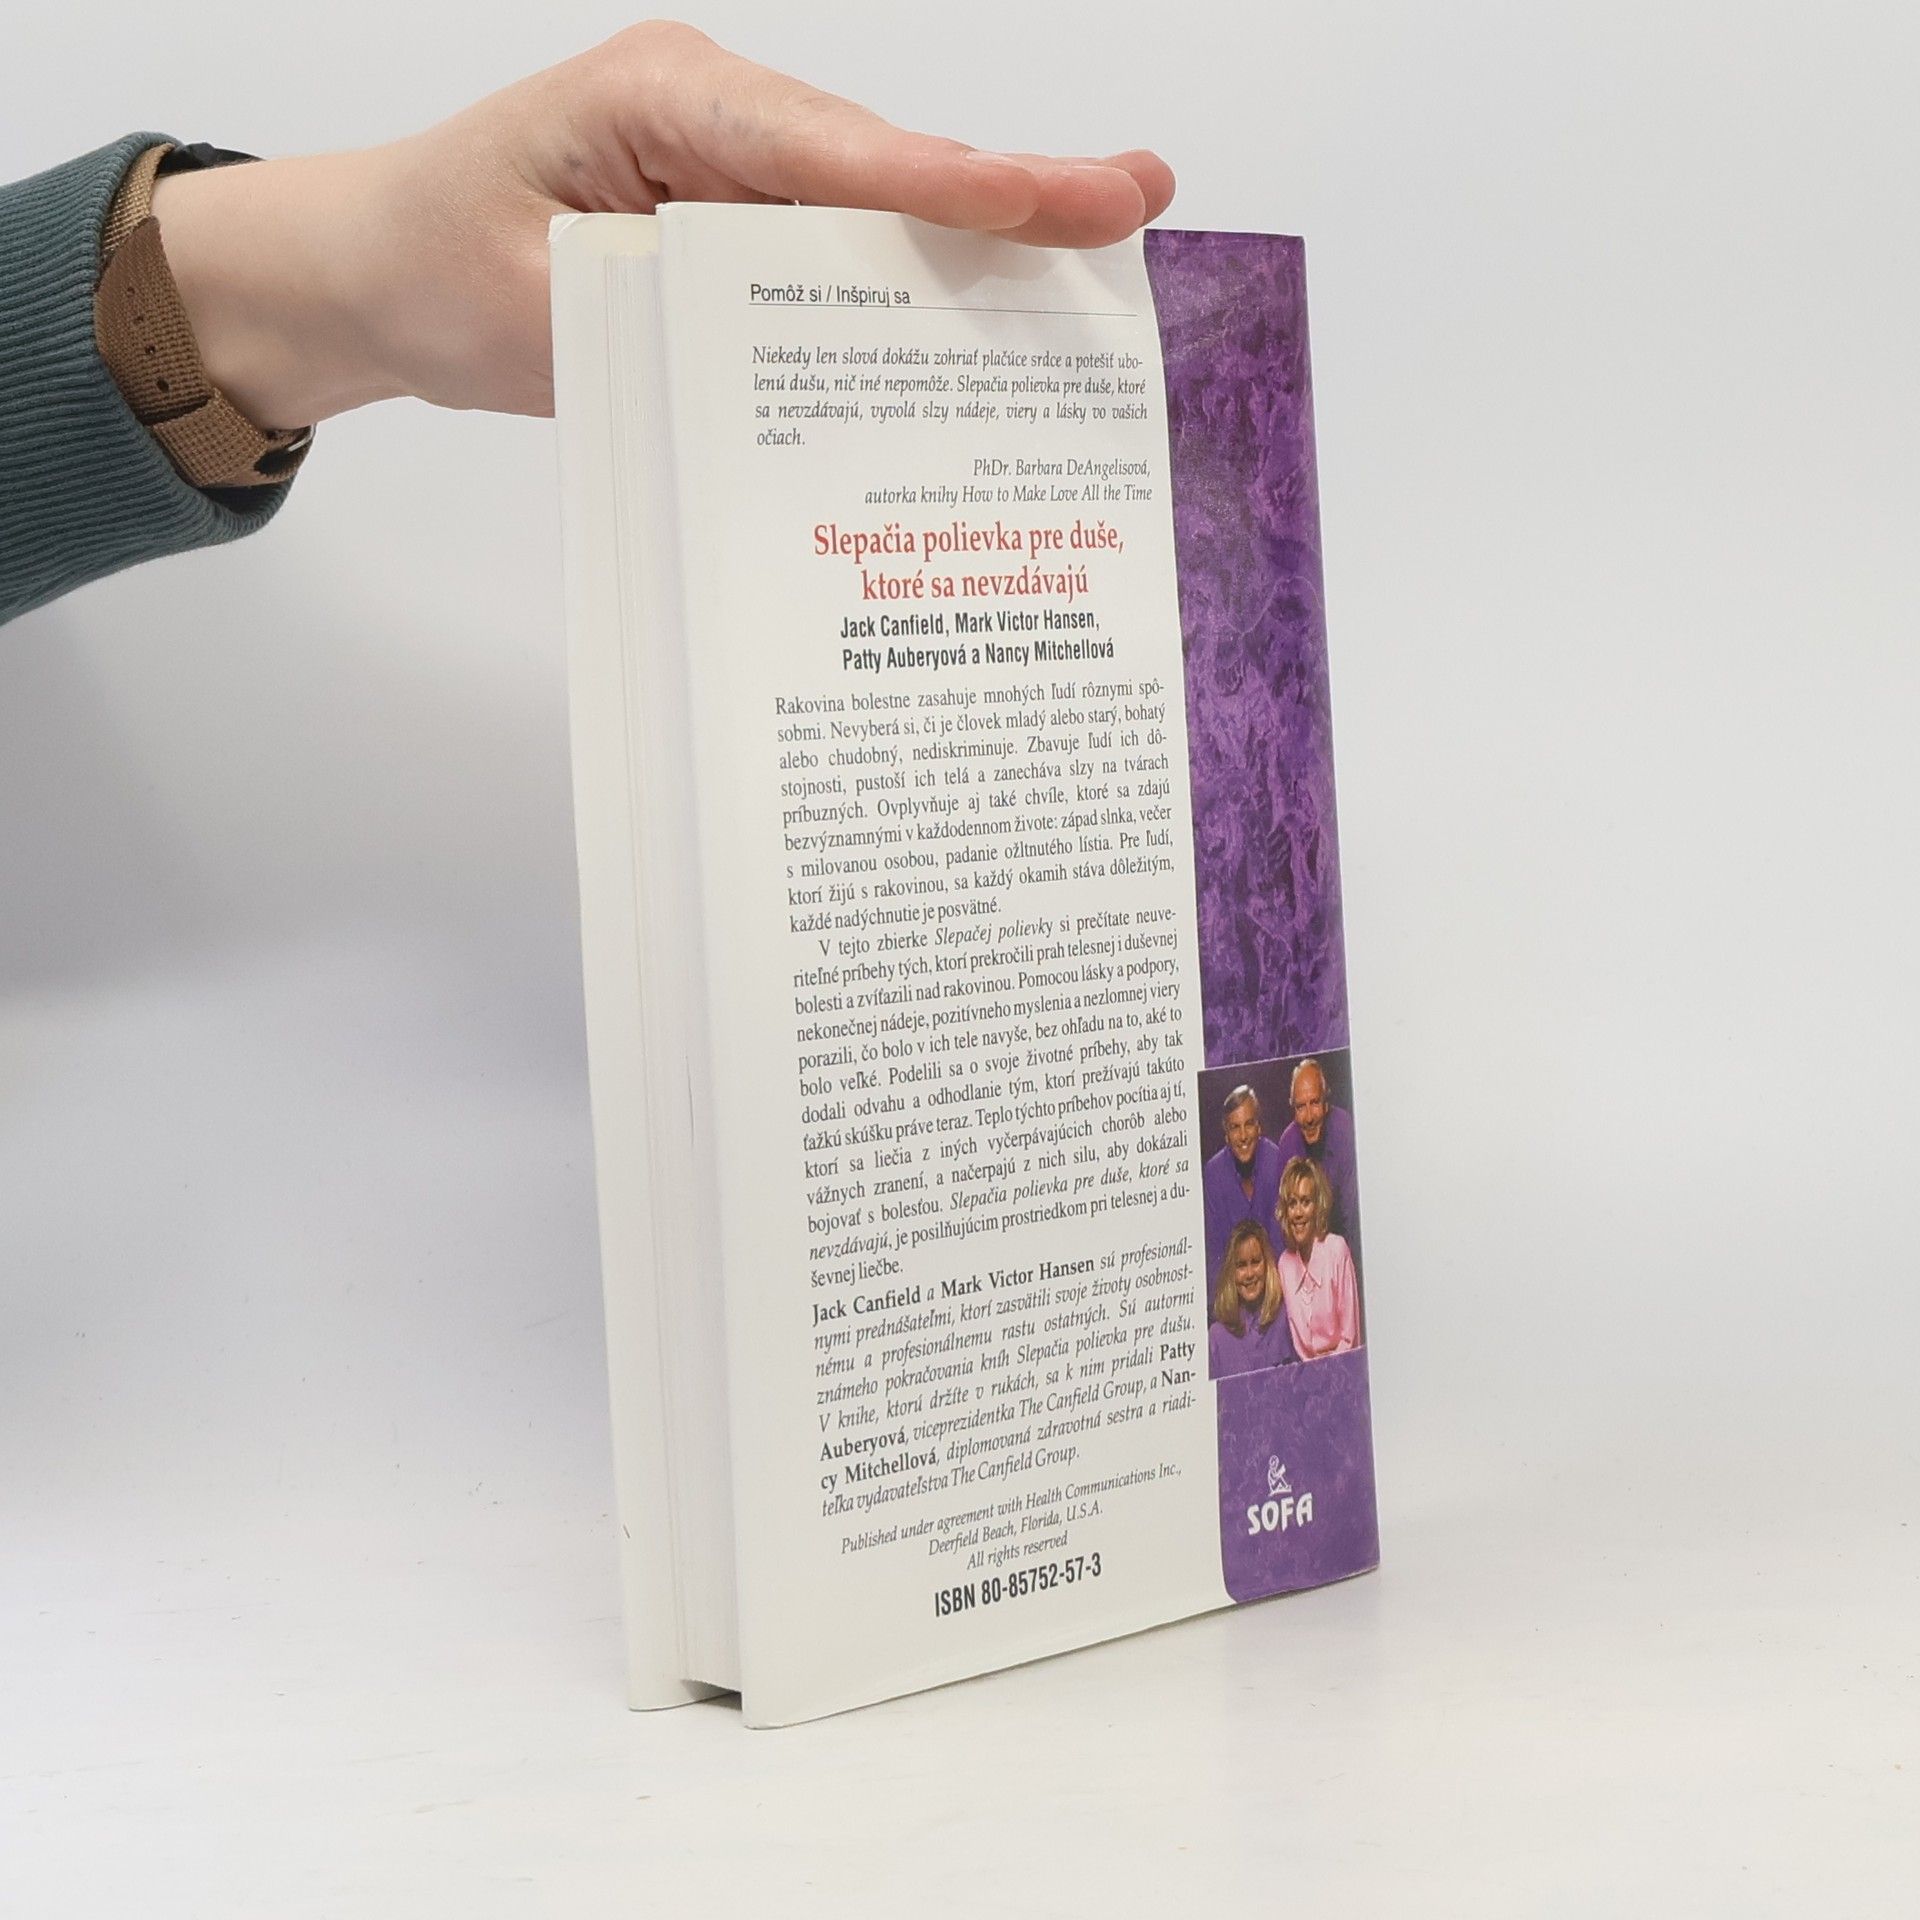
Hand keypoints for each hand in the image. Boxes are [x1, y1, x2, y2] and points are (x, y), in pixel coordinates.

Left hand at [148, 22, 1175, 425]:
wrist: (378, 270)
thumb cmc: (436, 264)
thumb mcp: (536, 309)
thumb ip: (666, 323)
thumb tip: (794, 368)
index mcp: (664, 102)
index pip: (829, 149)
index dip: (946, 184)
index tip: (1051, 199)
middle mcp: (720, 122)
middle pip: (886, 167)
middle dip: (1010, 195)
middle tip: (1135, 201)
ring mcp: (738, 175)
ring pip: (880, 213)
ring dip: (980, 250)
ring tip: (1102, 255)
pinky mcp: (743, 233)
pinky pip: (845, 261)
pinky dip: (913, 295)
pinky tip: (987, 332)